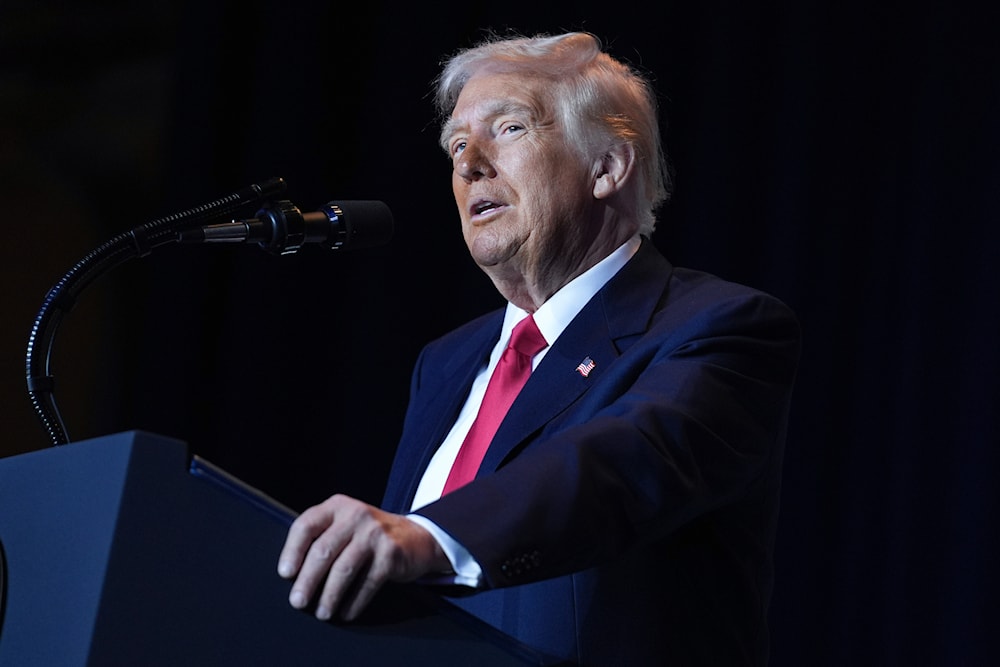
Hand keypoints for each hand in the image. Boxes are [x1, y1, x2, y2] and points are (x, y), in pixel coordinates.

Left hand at [277, 494, 450, 620]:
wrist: (416, 537)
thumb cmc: (369, 536)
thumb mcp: (345, 525)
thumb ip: (321, 538)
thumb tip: (292, 575)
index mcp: (337, 506)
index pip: (306, 525)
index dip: (292, 550)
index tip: (285, 574)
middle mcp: (355, 515)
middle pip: (323, 551)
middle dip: (307, 580)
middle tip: (297, 602)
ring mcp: (375, 533)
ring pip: (343, 569)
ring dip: (329, 596)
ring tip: (322, 613)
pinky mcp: (391, 553)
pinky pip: (367, 583)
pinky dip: (354, 602)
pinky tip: (346, 613)